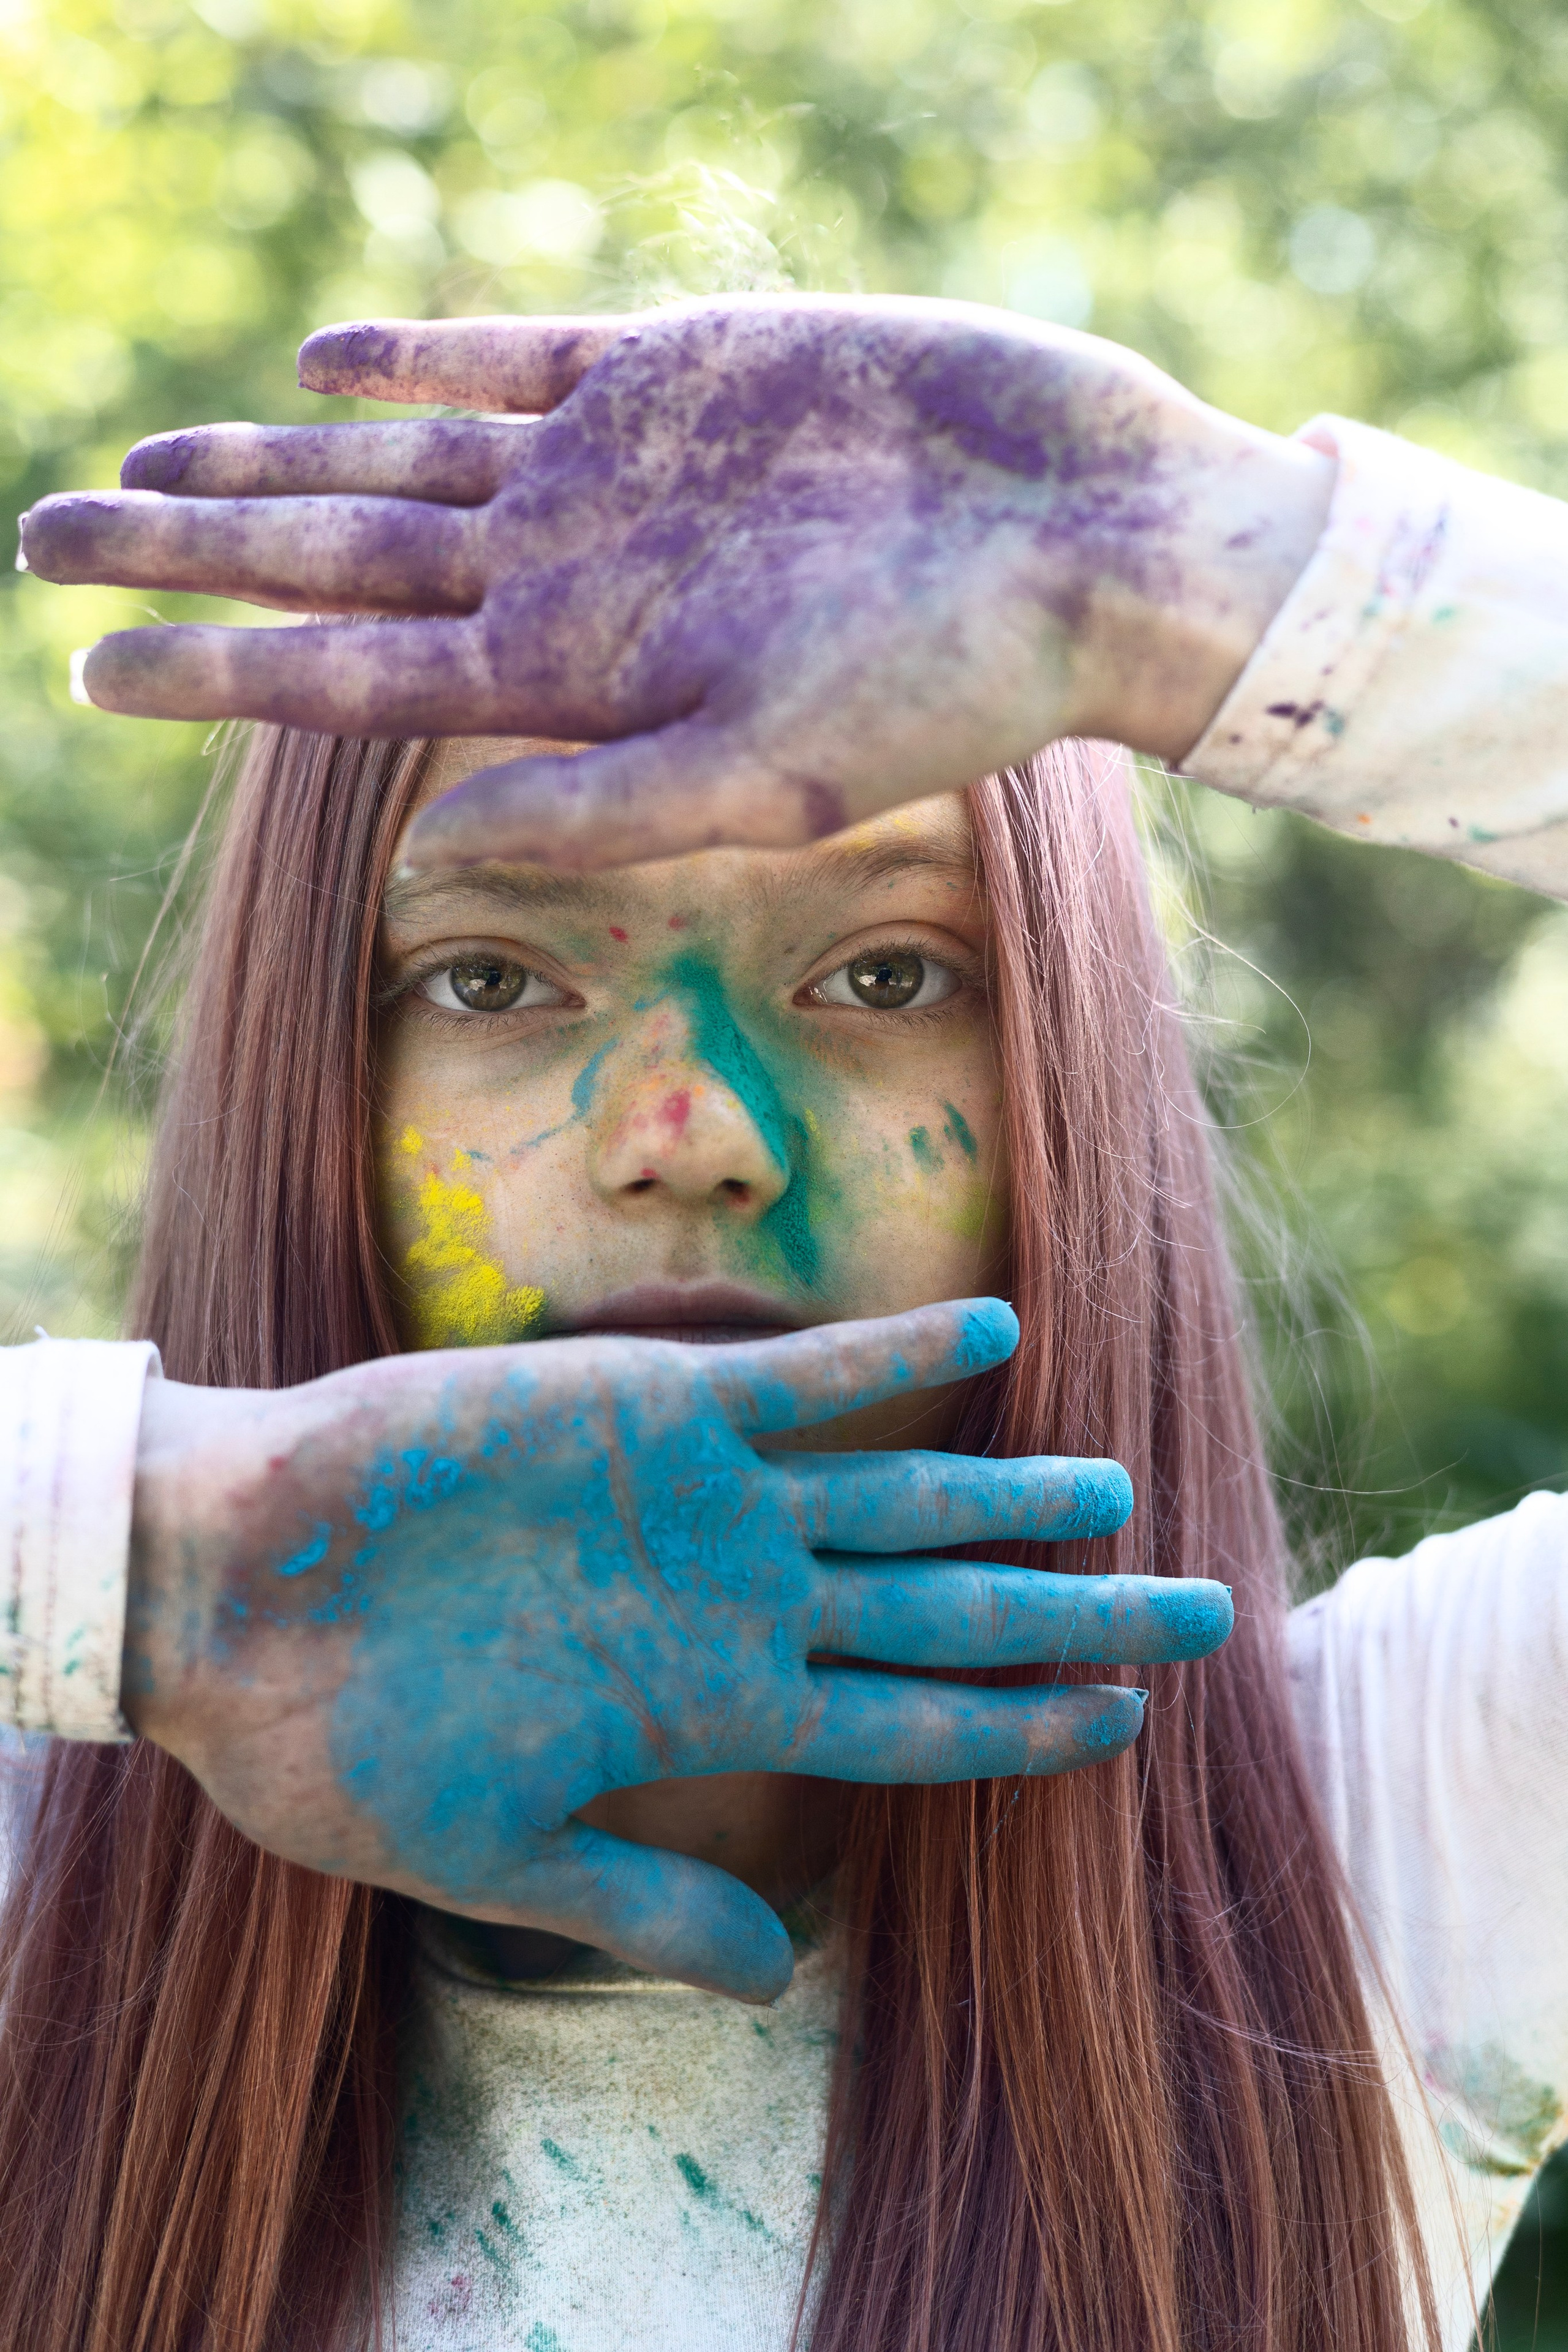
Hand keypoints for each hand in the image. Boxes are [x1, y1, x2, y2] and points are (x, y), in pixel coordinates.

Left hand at [21, 297, 1332, 869]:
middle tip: (46, 536)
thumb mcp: (774, 776)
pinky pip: (514, 356)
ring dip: (270, 455)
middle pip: (335, 556)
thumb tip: (431, 852)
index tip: (84, 671)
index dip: (213, 666)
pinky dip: (418, 349)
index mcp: (575, 683)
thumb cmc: (959, 683)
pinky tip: (326, 356)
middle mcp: (572, 579)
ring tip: (146, 455)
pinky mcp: (679, 373)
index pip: (349, 675)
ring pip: (396, 453)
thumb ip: (598, 811)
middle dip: (192, 547)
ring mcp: (616, 473)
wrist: (1093, 544)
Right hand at [128, 1298, 1230, 1998]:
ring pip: (901, 1492)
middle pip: (945, 1608)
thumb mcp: (494, 1856)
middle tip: (1205, 1613)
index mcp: (707, 1711)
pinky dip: (897, 1356)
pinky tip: (994, 1332)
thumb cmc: (341, 1739)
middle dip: (1077, 1611)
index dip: (1024, 1721)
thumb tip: (784, 1977)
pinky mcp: (650, 1408)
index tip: (1127, 1723)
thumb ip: (645, 1898)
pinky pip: (804, 1379)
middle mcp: (733, 1603)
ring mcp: (704, 1505)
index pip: (909, 1722)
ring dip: (1016, 1490)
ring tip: (1125, 1490)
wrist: (238, 1596)